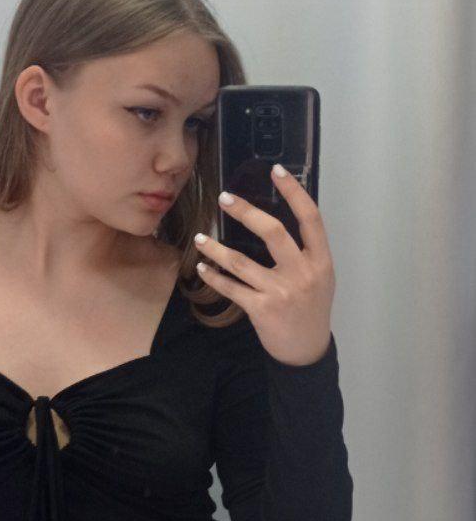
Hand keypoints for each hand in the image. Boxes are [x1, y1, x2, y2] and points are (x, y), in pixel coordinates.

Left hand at [194, 164, 335, 366]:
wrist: (307, 349)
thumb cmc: (311, 309)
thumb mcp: (321, 277)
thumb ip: (306, 252)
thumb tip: (282, 219)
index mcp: (320, 260)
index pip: (310, 217)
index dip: (294, 192)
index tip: (277, 171)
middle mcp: (302, 272)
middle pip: (273, 232)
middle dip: (246, 212)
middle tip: (224, 198)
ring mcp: (281, 291)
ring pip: (242, 262)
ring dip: (216, 248)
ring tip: (200, 237)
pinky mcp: (261, 309)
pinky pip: (231, 288)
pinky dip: (214, 277)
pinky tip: (203, 268)